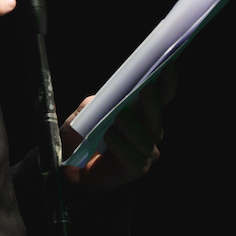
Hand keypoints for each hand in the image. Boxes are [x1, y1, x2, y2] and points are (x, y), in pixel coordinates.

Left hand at [60, 65, 176, 195]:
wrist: (68, 165)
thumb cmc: (81, 135)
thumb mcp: (85, 112)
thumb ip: (99, 102)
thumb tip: (113, 93)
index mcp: (141, 112)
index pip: (161, 96)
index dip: (167, 82)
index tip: (168, 66)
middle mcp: (148, 131)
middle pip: (156, 116)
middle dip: (152, 102)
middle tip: (146, 89)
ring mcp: (145, 151)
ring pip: (148, 139)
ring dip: (133, 127)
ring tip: (119, 117)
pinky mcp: (137, 169)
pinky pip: (135, 158)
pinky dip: (122, 147)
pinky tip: (110, 137)